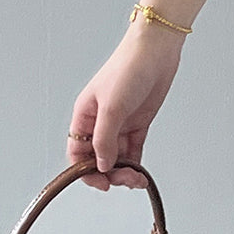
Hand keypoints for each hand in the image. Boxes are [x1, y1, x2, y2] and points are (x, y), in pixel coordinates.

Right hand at [66, 20, 183, 190]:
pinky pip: (133, 149)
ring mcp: (120, 123)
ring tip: (136, 179)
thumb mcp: (112, 107)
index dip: (84, 171)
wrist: (156, 51)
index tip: (100, 183)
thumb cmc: (128, 69)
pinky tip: (141, 174)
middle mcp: (100, 122)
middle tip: (124, 180)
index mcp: (84, 116)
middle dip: (108, 173)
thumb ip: (104, 139)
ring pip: (117, 156)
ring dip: (124, 171)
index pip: (77, 152)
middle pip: (97, 158)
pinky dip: (136, 163)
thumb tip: (101, 165)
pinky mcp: (138, 122)